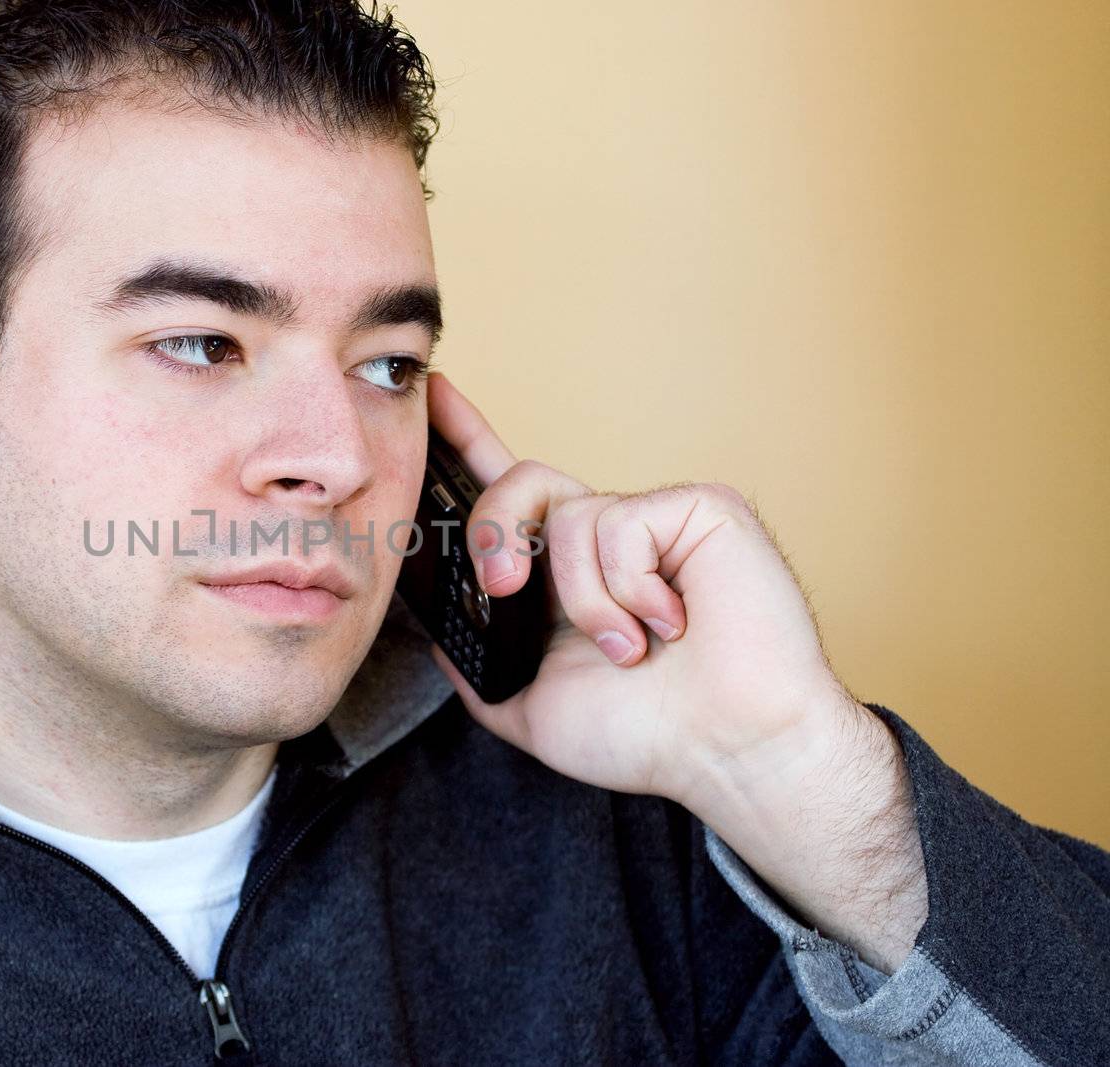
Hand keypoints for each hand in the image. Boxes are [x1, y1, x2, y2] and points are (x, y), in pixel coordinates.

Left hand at [426, 370, 859, 809]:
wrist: (726, 753)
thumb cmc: (648, 737)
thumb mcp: (531, 709)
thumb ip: (479, 671)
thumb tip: (438, 634)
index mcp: (569, 576)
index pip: (512, 497)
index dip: (470, 440)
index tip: (436, 394)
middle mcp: (609, 539)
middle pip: (522, 482)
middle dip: (494, 530)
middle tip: (505, 589)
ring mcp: (655, 520)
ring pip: (569, 518)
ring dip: (586, 601)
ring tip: (630, 649)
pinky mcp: (698, 509)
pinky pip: (622, 525)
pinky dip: (631, 587)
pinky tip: (672, 623)